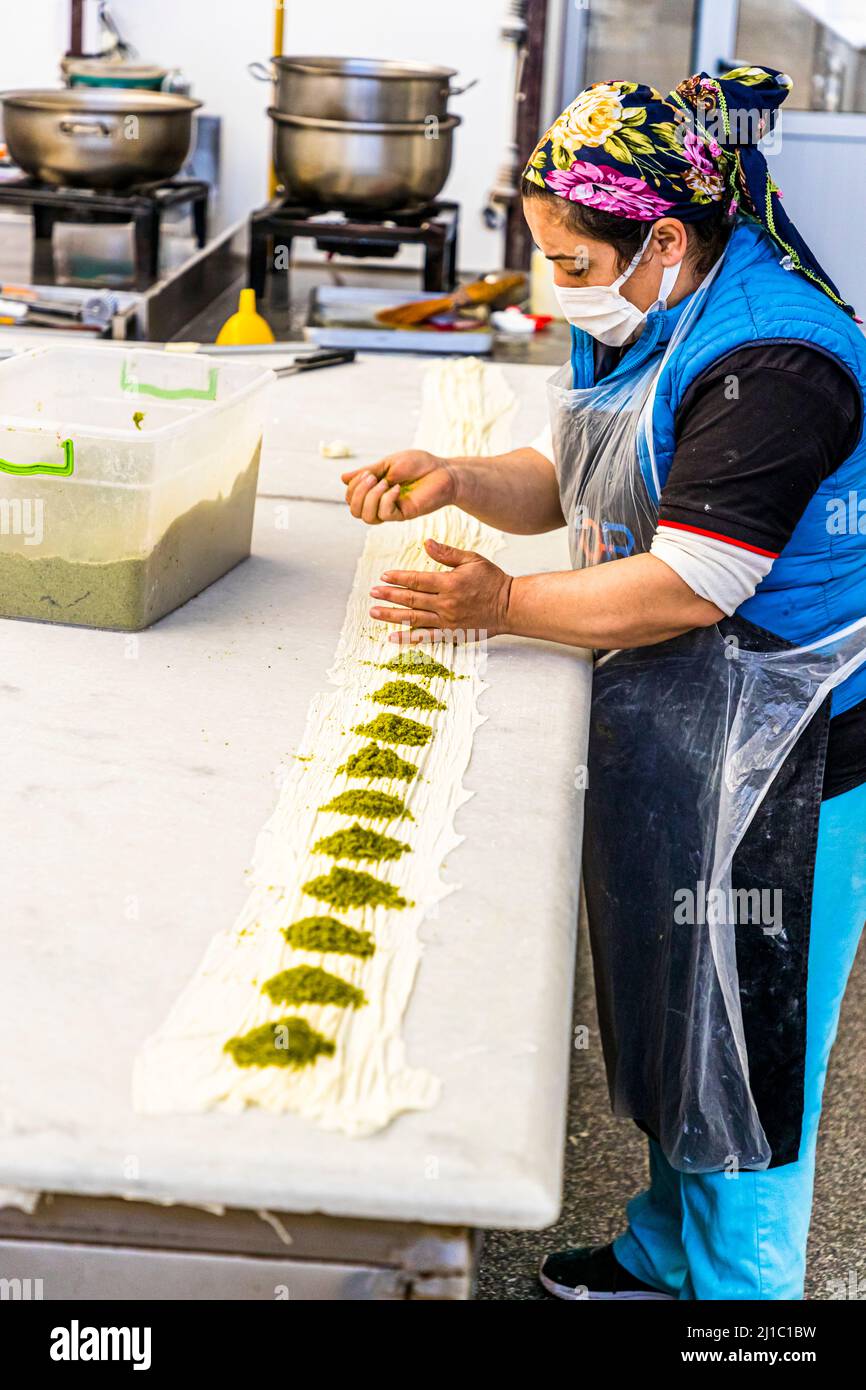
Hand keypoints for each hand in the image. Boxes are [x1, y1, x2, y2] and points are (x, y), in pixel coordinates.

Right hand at [342, 450, 455, 523]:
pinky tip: (397, 488)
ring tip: (385, 483)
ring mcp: (393, 510)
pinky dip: (386, 499)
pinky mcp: (405, 514)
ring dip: (370, 498)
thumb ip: (367, 472)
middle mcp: (381, 503)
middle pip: (355, 511)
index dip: (353, 486)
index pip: (351, 497)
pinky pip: (385, 515)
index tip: (368, 472)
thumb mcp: (389, 463)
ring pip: (367, 518)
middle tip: (372, 477)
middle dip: (358, 493)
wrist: (445, 471)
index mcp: (375, 490)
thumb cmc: (420, 465)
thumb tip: (342, 478)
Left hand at [369, 538, 512, 642]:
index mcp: (449, 583)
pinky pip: (426, 637)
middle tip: (372, 593)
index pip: (417, 580)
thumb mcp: (472, 560)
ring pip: (413, 618)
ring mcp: (447, 621)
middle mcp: (446, 603)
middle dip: (389, 595)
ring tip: (374, 613)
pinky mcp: (451, 634)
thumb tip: (426, 543)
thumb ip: (447, 553)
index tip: (383, 577)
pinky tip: (392, 637)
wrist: (510, 606)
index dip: (398, 578)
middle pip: (411, 599)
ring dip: (391, 616)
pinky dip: (408, 638)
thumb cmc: (492, 580)